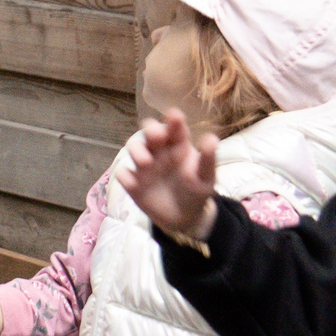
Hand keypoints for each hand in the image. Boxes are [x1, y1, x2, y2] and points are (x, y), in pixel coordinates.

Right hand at [115, 110, 221, 241]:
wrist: (184, 218)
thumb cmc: (196, 191)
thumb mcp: (206, 178)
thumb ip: (208, 159)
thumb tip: (212, 138)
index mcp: (178, 146)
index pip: (175, 128)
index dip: (173, 120)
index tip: (175, 116)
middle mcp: (159, 151)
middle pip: (150, 131)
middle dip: (151, 129)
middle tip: (156, 135)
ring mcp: (145, 166)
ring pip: (134, 147)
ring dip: (137, 151)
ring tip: (146, 162)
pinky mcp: (134, 183)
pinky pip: (123, 174)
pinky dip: (125, 176)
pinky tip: (132, 182)